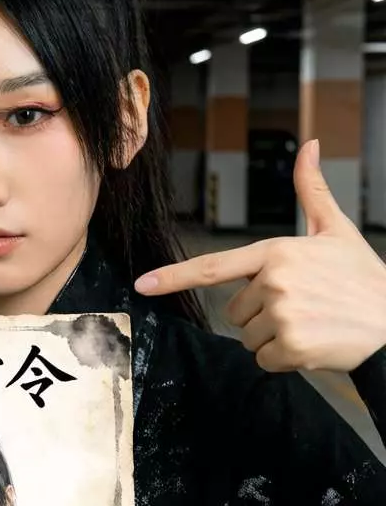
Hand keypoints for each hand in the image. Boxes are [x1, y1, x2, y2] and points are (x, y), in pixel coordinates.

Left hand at [134, 139, 385, 372]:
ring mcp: (281, 315)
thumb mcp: (336, 230)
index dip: (174, 276)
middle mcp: (274, 282)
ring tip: (312, 323)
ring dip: (274, 338)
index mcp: (277, 252)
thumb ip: (312, 190)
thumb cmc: (362, 279)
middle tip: (304, 307)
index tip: (143, 284)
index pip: (213, 267)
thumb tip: (309, 145)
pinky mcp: (291, 347)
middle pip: (236, 311)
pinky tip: (314, 344)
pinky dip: (286, 360)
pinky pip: (264, 360)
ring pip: (249, 337)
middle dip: (262, 314)